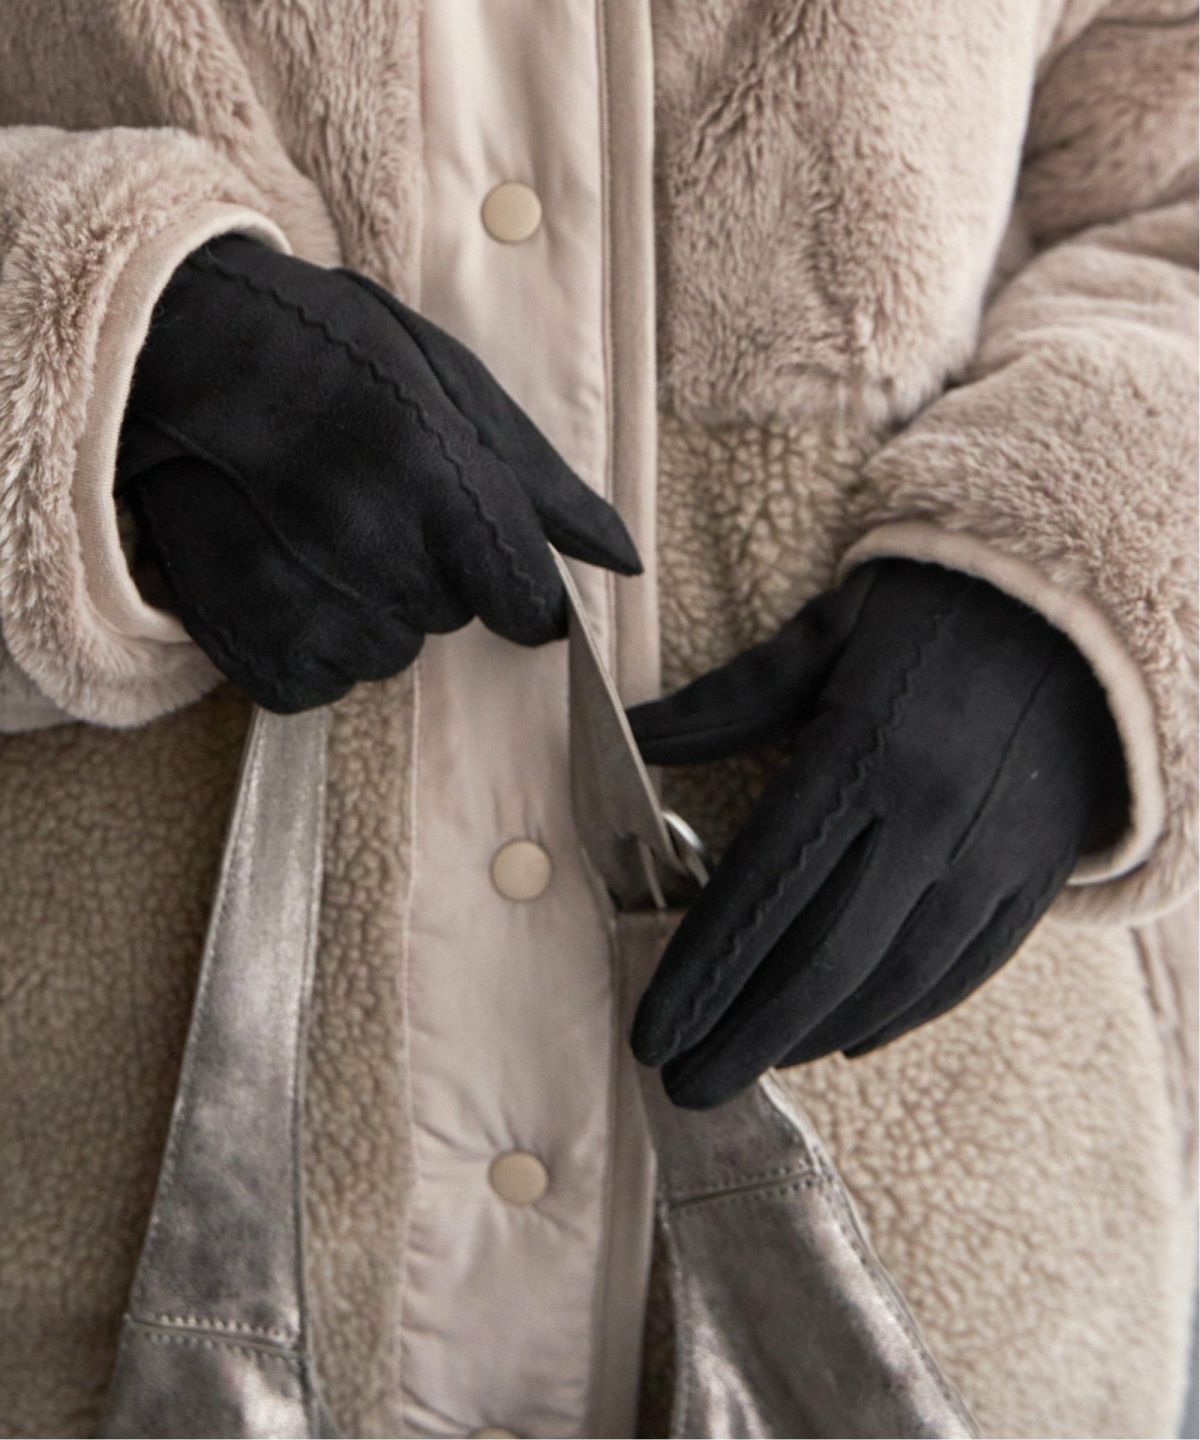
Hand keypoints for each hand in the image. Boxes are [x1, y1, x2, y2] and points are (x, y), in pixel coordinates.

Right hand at [116, 235, 638, 712]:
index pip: (524, 597)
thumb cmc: (330, 355)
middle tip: (370, 504)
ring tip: (317, 536)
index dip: (518, 590)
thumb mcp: (450, 383)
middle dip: (426, 569)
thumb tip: (622, 560)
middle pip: (450, 616)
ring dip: (369, 609)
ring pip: (388, 653)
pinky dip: (312, 641)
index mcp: (437, 480)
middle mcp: (375, 552)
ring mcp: (311, 606)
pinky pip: (321, 681)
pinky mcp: (256, 646)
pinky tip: (285, 576)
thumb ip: (542, 484)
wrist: (177, 352)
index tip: (497, 571)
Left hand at [628, 560, 1125, 1107]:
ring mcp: (990, 856)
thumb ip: (724, 699)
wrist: (1078, 617)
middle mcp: (928, 817)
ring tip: (752, 1065)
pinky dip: (900, 1016)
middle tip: (686, 1087)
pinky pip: (963, 972)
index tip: (652, 1032)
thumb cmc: (929, 616)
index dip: (703, 970)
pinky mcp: (1033, 877)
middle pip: (823, 958)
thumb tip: (629, 733)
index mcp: (863, 752)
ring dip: (815, 1035)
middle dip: (746, 1034)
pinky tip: (846, 1041)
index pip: (764, 887)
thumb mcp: (823, 633)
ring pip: (894, 980)